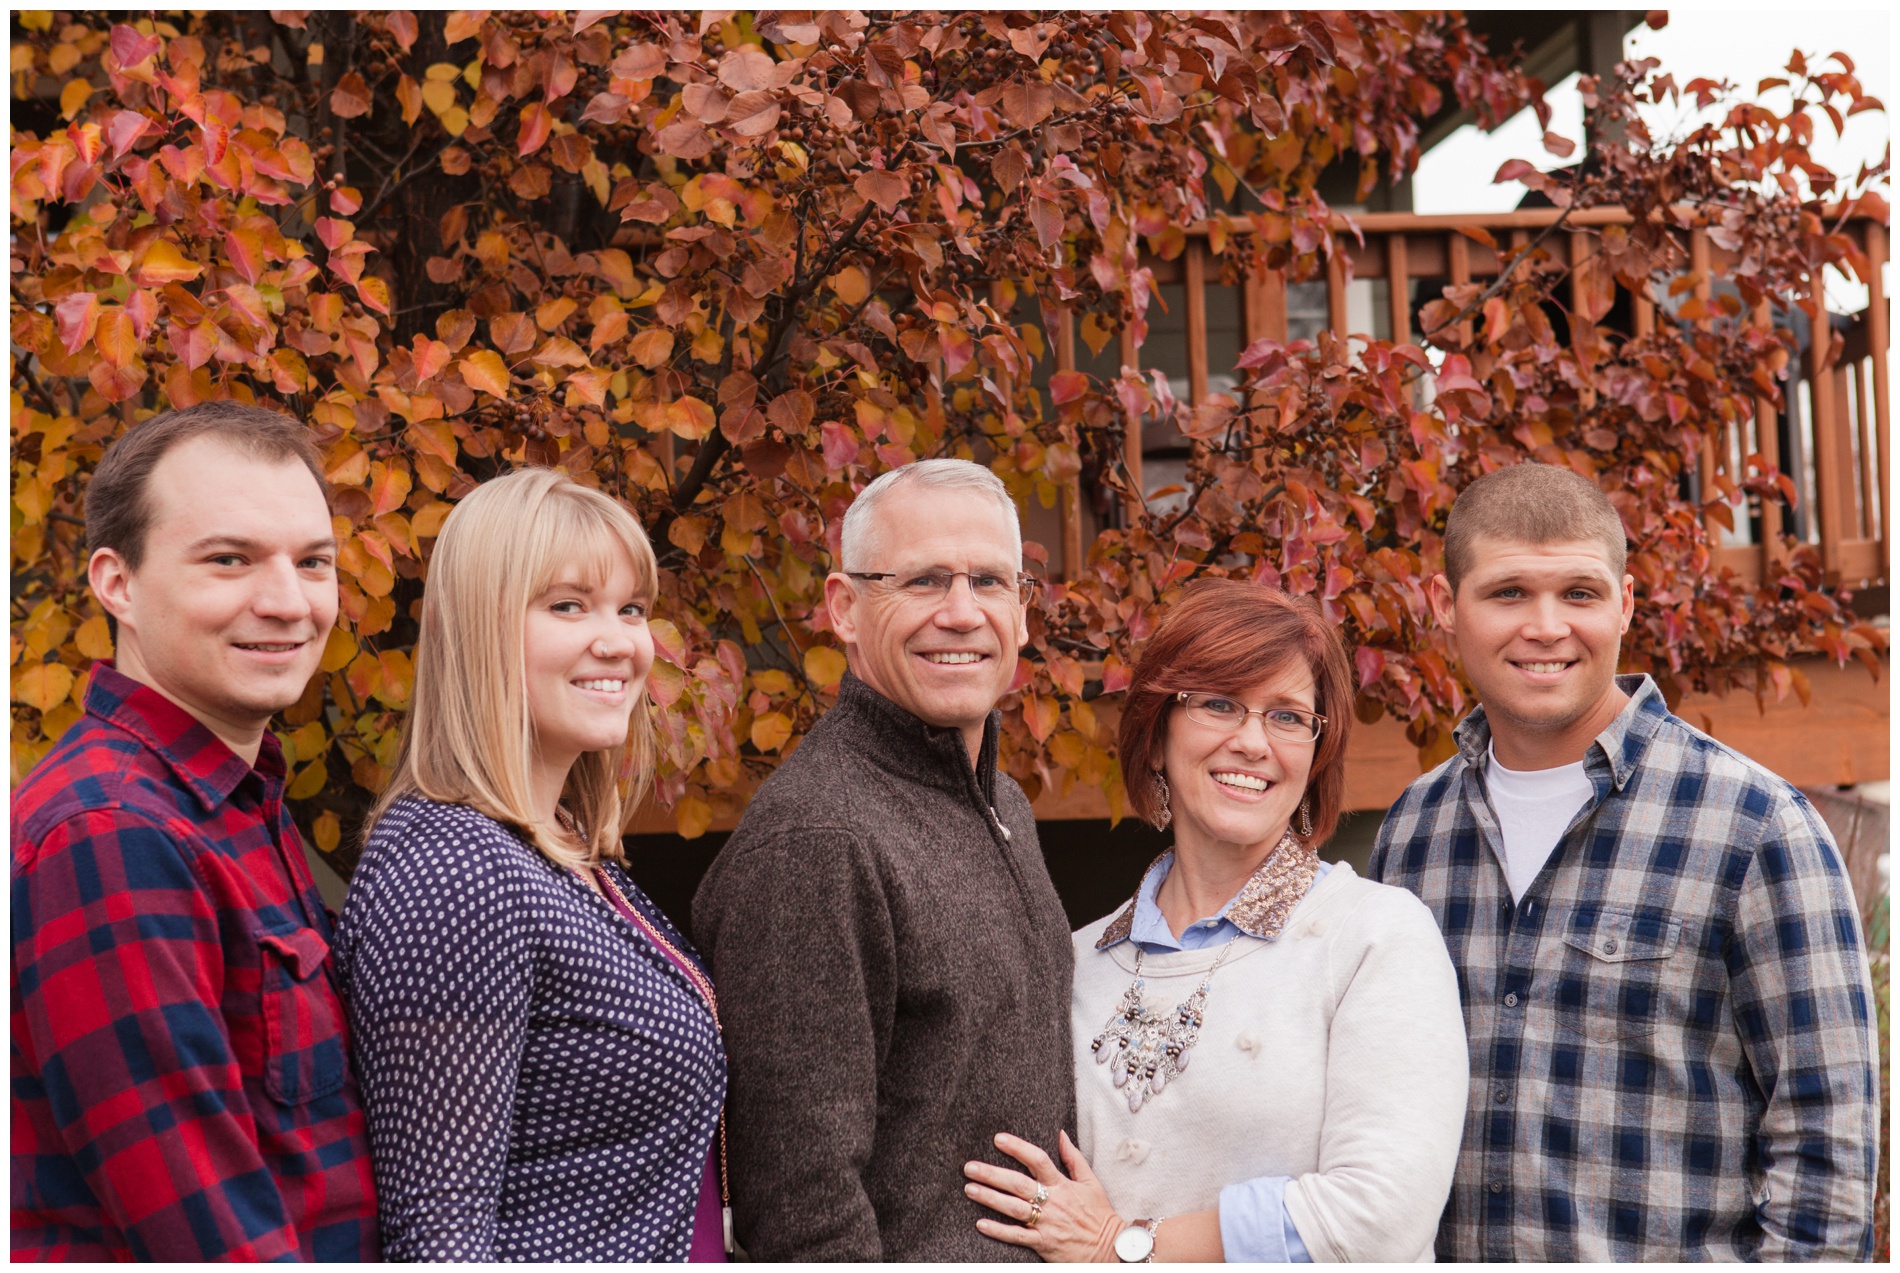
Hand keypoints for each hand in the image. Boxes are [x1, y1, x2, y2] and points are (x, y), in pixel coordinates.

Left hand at [965, 1131, 1122, 1261]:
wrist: (1110, 1248)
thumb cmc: (1100, 1214)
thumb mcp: (1091, 1182)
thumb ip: (1074, 1158)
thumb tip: (1060, 1134)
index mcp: (1062, 1185)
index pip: (1038, 1160)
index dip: (1017, 1148)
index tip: (998, 1139)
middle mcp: (1052, 1202)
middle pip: (1018, 1184)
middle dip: (992, 1174)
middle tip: (970, 1167)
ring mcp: (1047, 1224)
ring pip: (1013, 1208)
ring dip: (990, 1198)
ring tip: (970, 1189)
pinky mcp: (1043, 1244)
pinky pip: (1017, 1236)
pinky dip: (998, 1231)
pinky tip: (980, 1223)